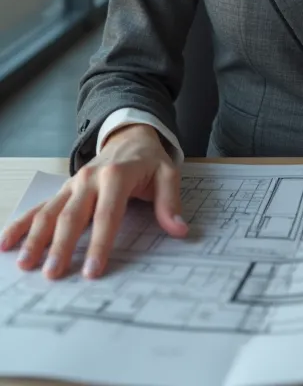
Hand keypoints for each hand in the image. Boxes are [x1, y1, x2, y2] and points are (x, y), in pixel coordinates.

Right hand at [0, 124, 187, 280]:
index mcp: (116, 175)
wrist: (130, 135)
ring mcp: (72, 184)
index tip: (91, 271)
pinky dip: (21, 224)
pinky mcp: (63, 190)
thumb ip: (170, 202)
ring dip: (35, 238)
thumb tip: (179, 229)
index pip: (107, 215)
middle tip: (52, 274)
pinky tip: (6, 243)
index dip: (100, 244)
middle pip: (72, 216)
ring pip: (50, 212)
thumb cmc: (148, 160)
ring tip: (25, 264)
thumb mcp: (167, 173)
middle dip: (61, 246)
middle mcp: (89, 178)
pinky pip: (40, 207)